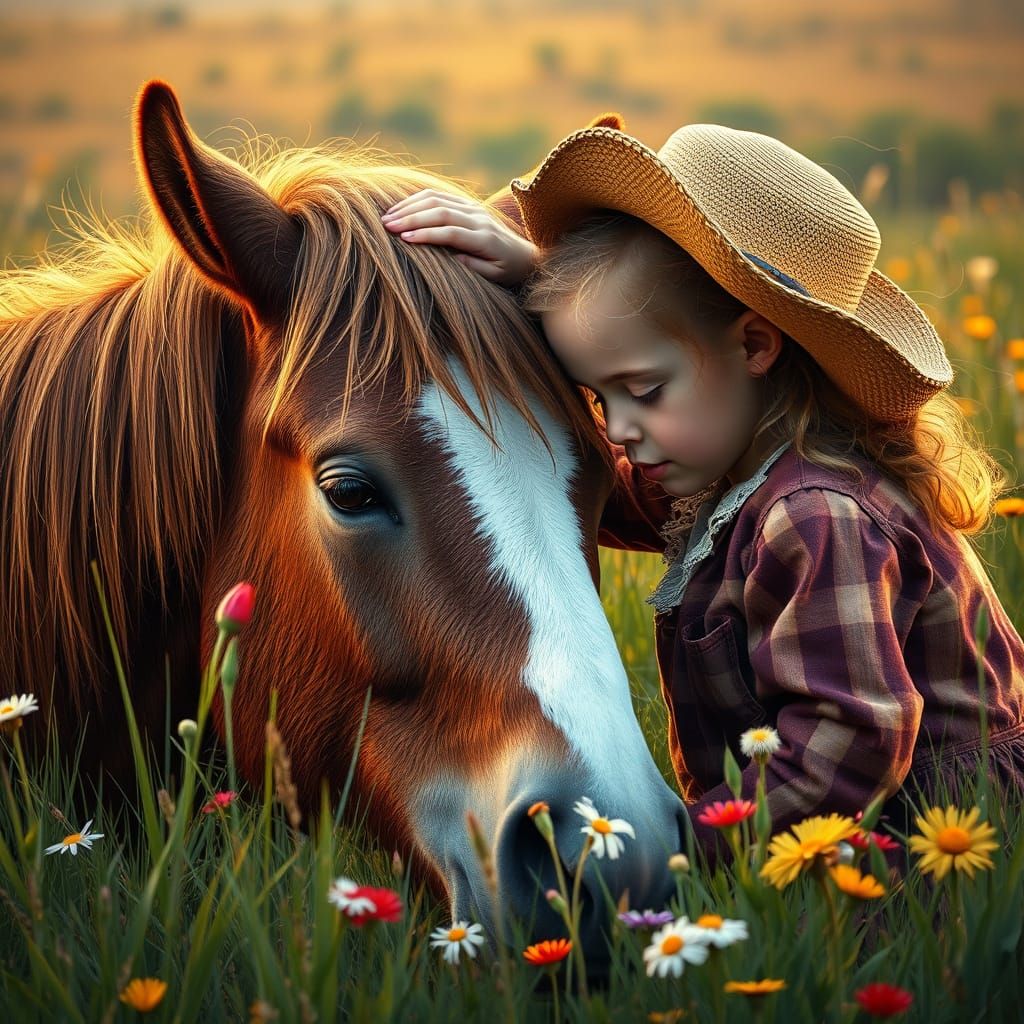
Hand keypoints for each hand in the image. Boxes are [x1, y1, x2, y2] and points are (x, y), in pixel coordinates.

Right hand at [382, 189, 537, 286]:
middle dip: (412, 217)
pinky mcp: (468, 204)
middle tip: (387, 225)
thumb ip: (474, 267)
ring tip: (388, 217)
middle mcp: (479, 218)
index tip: (404, 239)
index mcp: (485, 239)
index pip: (451, 232)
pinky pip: (440, 196)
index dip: (427, 234)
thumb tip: (452, 258)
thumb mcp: (494, 277)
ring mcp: (473, 208)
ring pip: (438, 199)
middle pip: (441, 211)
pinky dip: (419, 200)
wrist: (525, 254)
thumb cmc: (507, 271)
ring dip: (411, 206)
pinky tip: (402, 208)